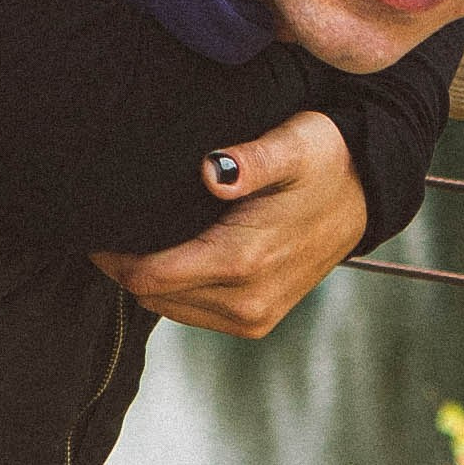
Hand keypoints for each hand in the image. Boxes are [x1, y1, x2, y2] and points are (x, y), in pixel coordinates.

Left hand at [92, 109, 367, 337]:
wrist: (369, 193)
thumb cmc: (325, 158)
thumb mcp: (294, 143)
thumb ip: (252, 159)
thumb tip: (212, 171)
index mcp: (244, 262)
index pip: (150, 275)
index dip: (112, 253)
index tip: (95, 219)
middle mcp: (246, 302)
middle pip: (151, 294)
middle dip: (124, 263)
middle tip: (109, 219)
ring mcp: (253, 317)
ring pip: (167, 307)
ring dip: (147, 276)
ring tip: (135, 231)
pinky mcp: (257, 321)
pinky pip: (192, 312)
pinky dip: (173, 287)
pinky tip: (170, 249)